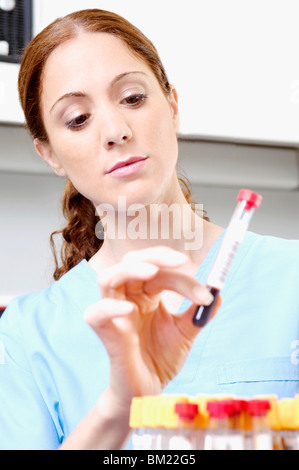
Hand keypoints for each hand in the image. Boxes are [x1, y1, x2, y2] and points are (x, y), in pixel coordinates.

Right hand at [84, 246, 219, 407]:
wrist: (148, 392)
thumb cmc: (160, 359)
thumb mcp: (184, 333)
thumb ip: (198, 315)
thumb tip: (218, 295)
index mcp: (145, 295)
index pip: (159, 271)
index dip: (182, 275)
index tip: (205, 292)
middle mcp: (127, 298)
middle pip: (131, 262)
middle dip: (155, 256)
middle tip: (181, 261)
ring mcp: (114, 315)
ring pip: (108, 278)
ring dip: (130, 269)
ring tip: (152, 271)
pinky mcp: (106, 334)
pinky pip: (96, 314)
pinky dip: (109, 307)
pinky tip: (129, 309)